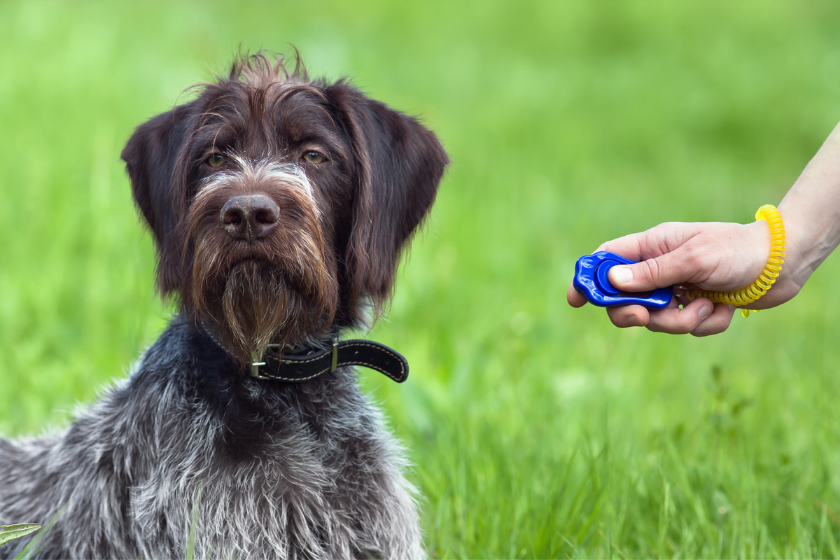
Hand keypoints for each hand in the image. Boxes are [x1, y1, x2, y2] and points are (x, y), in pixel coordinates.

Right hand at [566, 220, 801, 335]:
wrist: (783, 265)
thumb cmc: (738, 251)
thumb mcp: (693, 259)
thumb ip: (652, 272)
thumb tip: (612, 280)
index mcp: (653, 246)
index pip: (607, 260)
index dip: (588, 278)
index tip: (575, 299)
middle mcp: (661, 269)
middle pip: (625, 298)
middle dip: (634, 312)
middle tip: (644, 316)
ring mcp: (678, 290)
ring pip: (657, 320)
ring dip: (681, 321)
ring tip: (706, 307)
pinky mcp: (698, 308)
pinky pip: (687, 327)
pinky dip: (705, 324)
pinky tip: (723, 309)